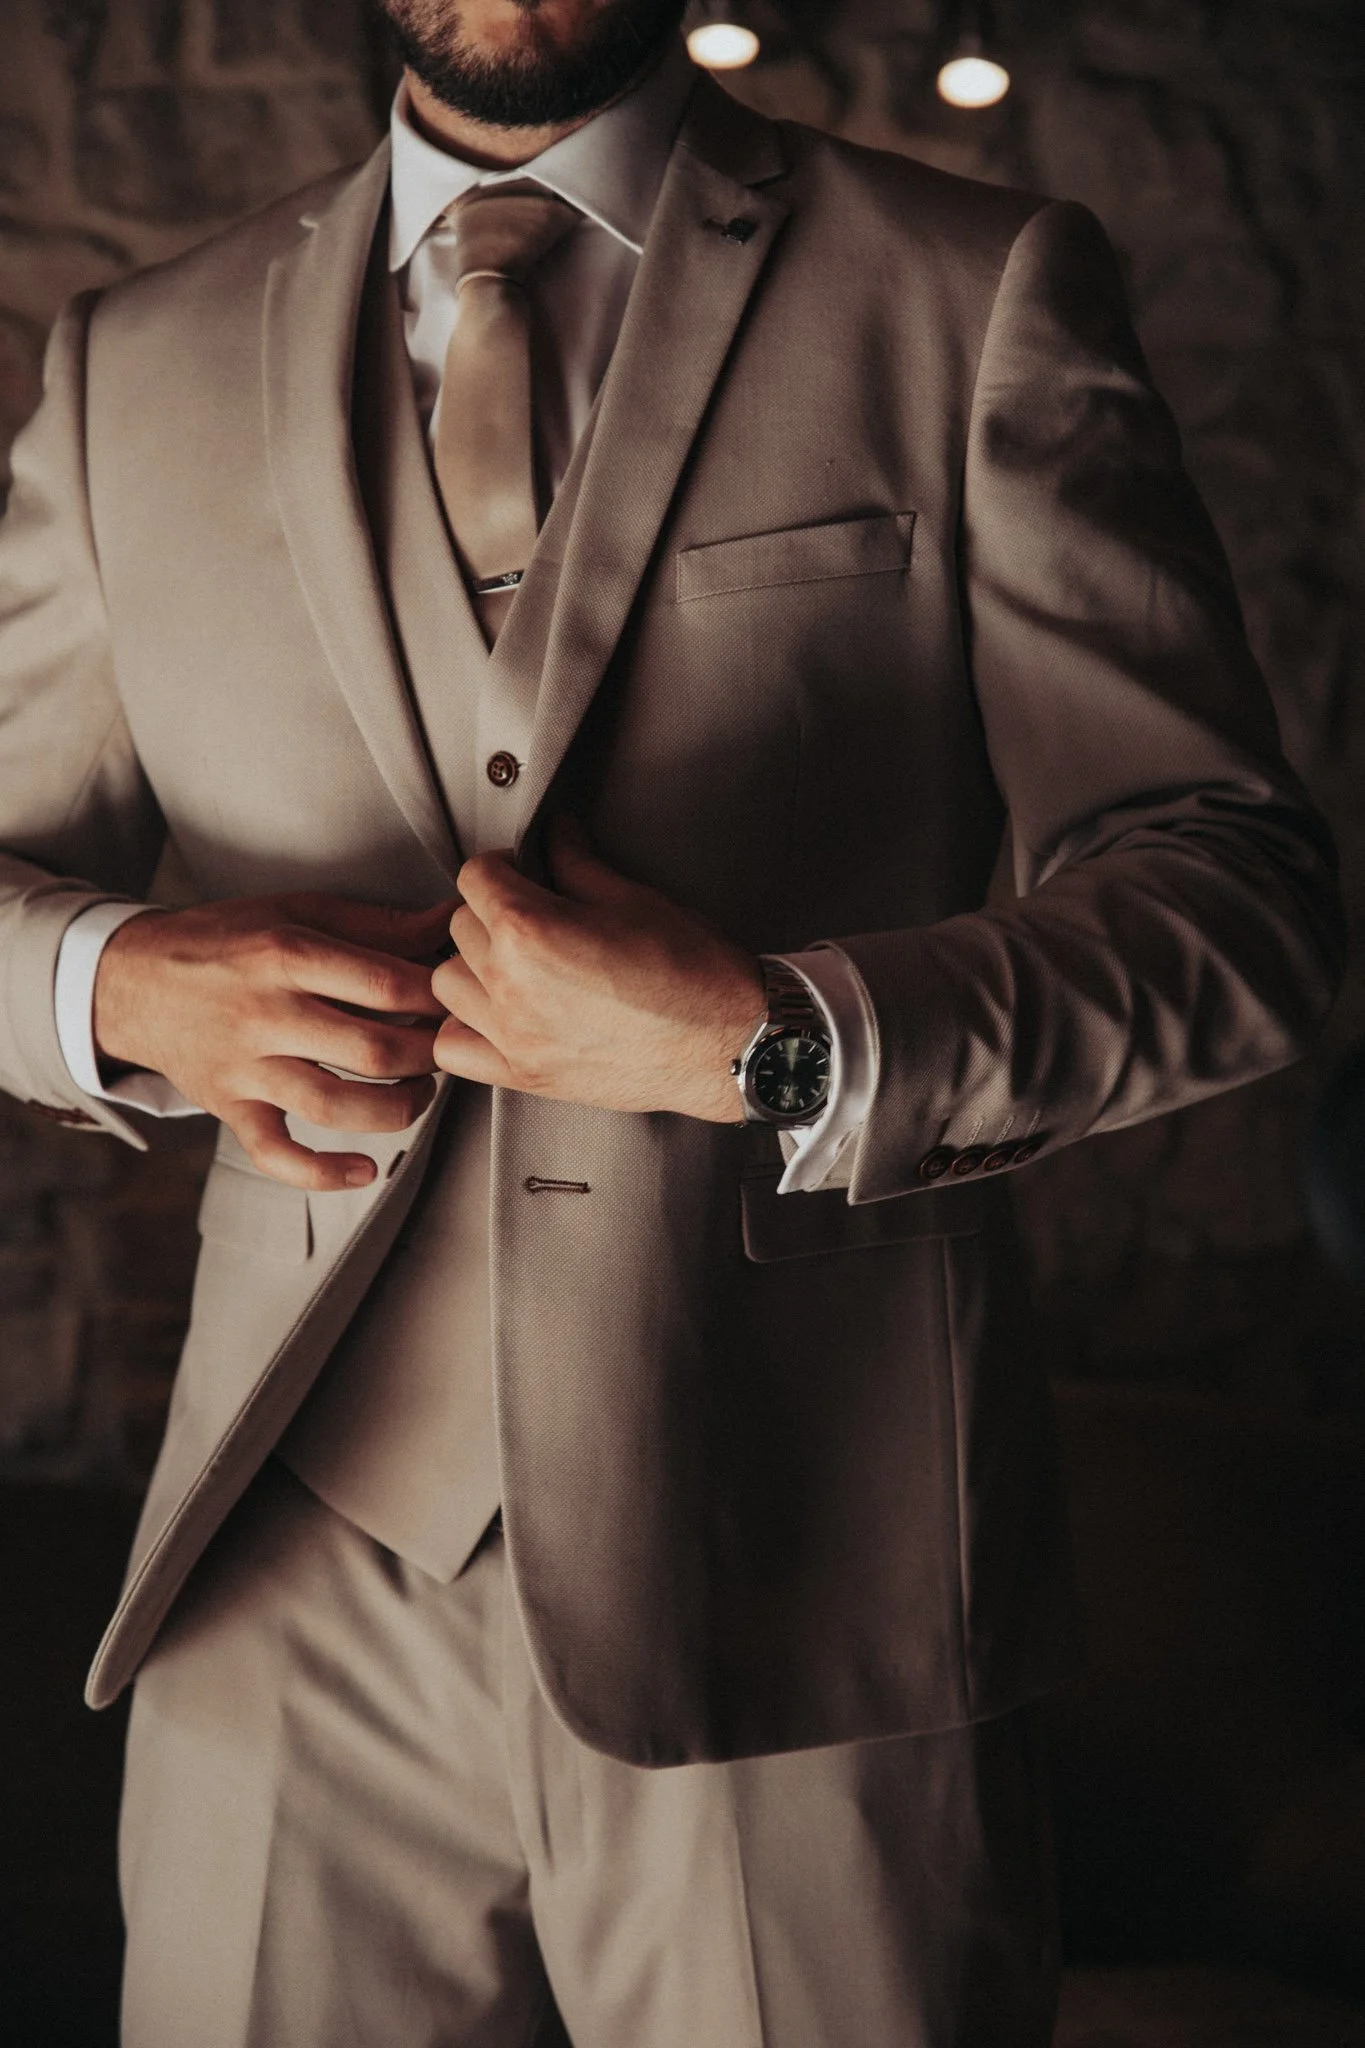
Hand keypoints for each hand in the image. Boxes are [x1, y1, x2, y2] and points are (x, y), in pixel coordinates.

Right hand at [94, 893, 455, 1189]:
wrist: (134, 980)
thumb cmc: (227, 942)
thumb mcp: (297, 911)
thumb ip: (377, 924)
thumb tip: (450, 921)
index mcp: (286, 954)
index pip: (386, 984)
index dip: (437, 999)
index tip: (457, 1001)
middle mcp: (264, 1013)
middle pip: (372, 1050)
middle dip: (428, 1056)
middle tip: (444, 1049)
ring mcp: (244, 1067)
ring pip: (335, 1106)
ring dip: (398, 1109)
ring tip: (418, 1093)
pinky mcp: (229, 1108)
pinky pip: (277, 1154)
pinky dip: (324, 1172)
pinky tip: (365, 1169)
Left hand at [431, 818, 764, 1121]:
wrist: (727, 1044)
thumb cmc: (694, 976)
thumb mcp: (634, 899)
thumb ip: (577, 863)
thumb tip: (556, 833)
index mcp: (530, 931)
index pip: (475, 877)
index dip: (502, 866)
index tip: (521, 872)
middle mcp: (509, 985)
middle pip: (459, 927)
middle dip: (490, 913)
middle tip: (530, 916)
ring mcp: (511, 1036)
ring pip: (447, 985)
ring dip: (472, 968)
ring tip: (514, 965)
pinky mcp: (523, 1075)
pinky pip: (453, 1049)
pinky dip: (464, 1030)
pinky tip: (497, 1016)